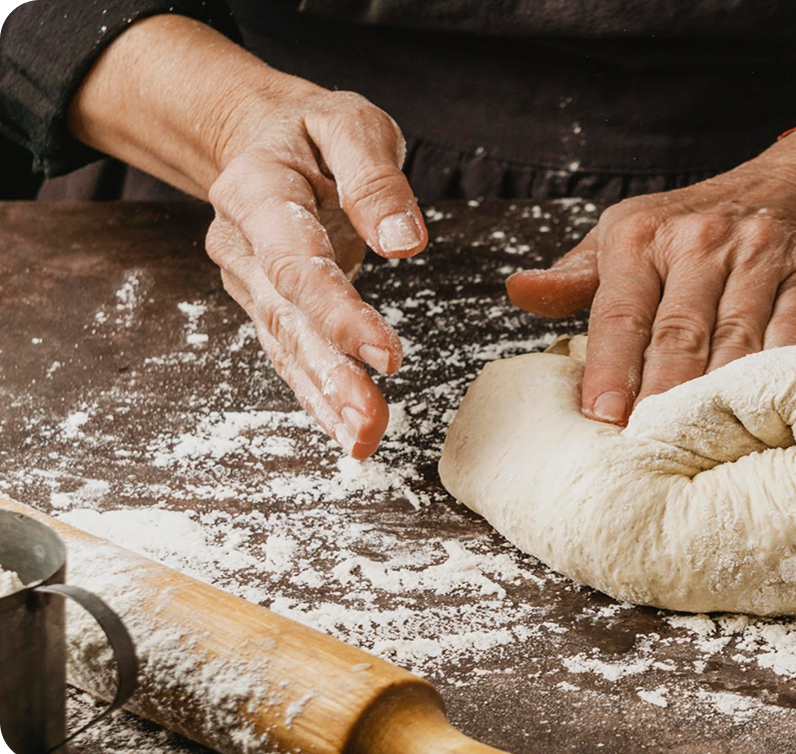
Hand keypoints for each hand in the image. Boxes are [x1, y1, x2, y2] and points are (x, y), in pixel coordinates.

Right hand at [69, 16, 427, 458]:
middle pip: (289, 320)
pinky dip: (318, 395)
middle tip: (373, 423)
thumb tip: (405, 242)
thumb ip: (374, 178)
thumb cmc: (312, 131)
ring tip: (366, 440)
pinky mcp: (267, 304)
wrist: (259, 138)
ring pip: (287, 347)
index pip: (297, 264)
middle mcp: (242, 244)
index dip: (339, 314)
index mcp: (256, 192)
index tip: (388, 356)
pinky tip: (347, 430)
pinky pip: (289, 354)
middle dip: (332, 375)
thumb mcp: (348, 124)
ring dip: (326, 398)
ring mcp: (249, 280)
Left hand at [507, 144, 795, 425]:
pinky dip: (776, 380)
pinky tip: (760, 417)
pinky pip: (793, 338)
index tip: (601, 417)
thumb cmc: (697, 222)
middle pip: (677, 333)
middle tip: (644, 447)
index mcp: (642, 233)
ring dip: (714, 398)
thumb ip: (575, 275)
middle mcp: (701, 240)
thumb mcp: (629, 232)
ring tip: (695, 446)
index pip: (620, 312)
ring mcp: (761, 257)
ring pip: (734, 342)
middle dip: (659, 395)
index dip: (609, 368)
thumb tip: (519, 291)